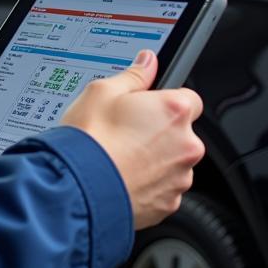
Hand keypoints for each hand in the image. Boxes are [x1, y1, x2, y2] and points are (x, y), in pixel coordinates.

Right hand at [61, 50, 204, 228]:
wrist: (77, 188)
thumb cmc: (90, 140)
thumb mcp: (102, 92)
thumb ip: (134, 76)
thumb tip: (148, 62)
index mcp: (174, 111)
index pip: (189, 99)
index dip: (166, 102)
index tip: (148, 107)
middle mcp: (186, 145)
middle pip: (181, 133)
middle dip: (159, 132)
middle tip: (126, 132)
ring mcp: (179, 177)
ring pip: (172, 162)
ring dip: (154, 160)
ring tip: (120, 157)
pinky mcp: (169, 204)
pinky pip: (163, 189)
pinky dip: (148, 184)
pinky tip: (121, 176)